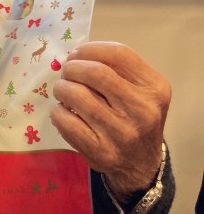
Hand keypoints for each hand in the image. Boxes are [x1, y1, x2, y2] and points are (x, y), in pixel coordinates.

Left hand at [51, 42, 170, 201]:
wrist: (141, 164)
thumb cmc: (134, 117)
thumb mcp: (139, 89)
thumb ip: (114, 68)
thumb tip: (73, 55)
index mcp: (155, 88)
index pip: (119, 53)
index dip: (90, 49)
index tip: (77, 54)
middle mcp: (143, 110)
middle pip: (96, 73)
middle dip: (73, 67)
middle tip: (67, 73)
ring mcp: (122, 134)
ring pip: (77, 95)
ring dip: (62, 88)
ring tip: (63, 91)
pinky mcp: (101, 151)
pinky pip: (66, 121)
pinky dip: (58, 111)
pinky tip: (64, 112)